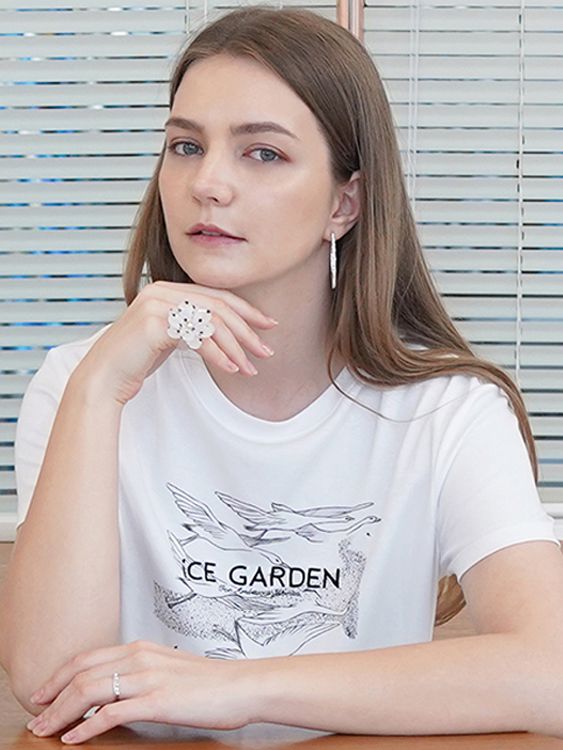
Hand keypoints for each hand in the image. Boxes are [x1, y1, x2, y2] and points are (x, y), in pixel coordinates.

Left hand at [26, 640, 254, 742]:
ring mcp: (148, 678)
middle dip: (52, 696)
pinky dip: (86, 726)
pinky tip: (74, 738)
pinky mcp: (157, 701)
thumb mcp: (170, 669)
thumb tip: (117, 691)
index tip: (45, 694)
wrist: (241, 686)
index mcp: (141, 648)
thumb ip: (142, 673)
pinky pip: (111, 713)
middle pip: (82, 673)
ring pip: (90, 690)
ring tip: (46, 730)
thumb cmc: (210, 682)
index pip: (88, 658)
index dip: (60, 676)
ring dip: (61, 712)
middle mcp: (140, 657)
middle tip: (36, 716)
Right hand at [75, 280, 277, 405]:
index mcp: (167, 290)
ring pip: (212, 322)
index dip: (246, 310)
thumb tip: (227, 331)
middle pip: (219, 307)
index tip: (267, 325)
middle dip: (248, 330)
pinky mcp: (155, 323)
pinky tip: (231, 368)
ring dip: (236, 347)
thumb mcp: (170, 336)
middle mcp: (162, 291)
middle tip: (266, 351)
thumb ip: (192, 325)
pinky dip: (218, 354)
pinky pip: (198, 337)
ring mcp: (157, 304)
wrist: (105, 377)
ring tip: (251, 367)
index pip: (216, 295)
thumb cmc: (136, 360)